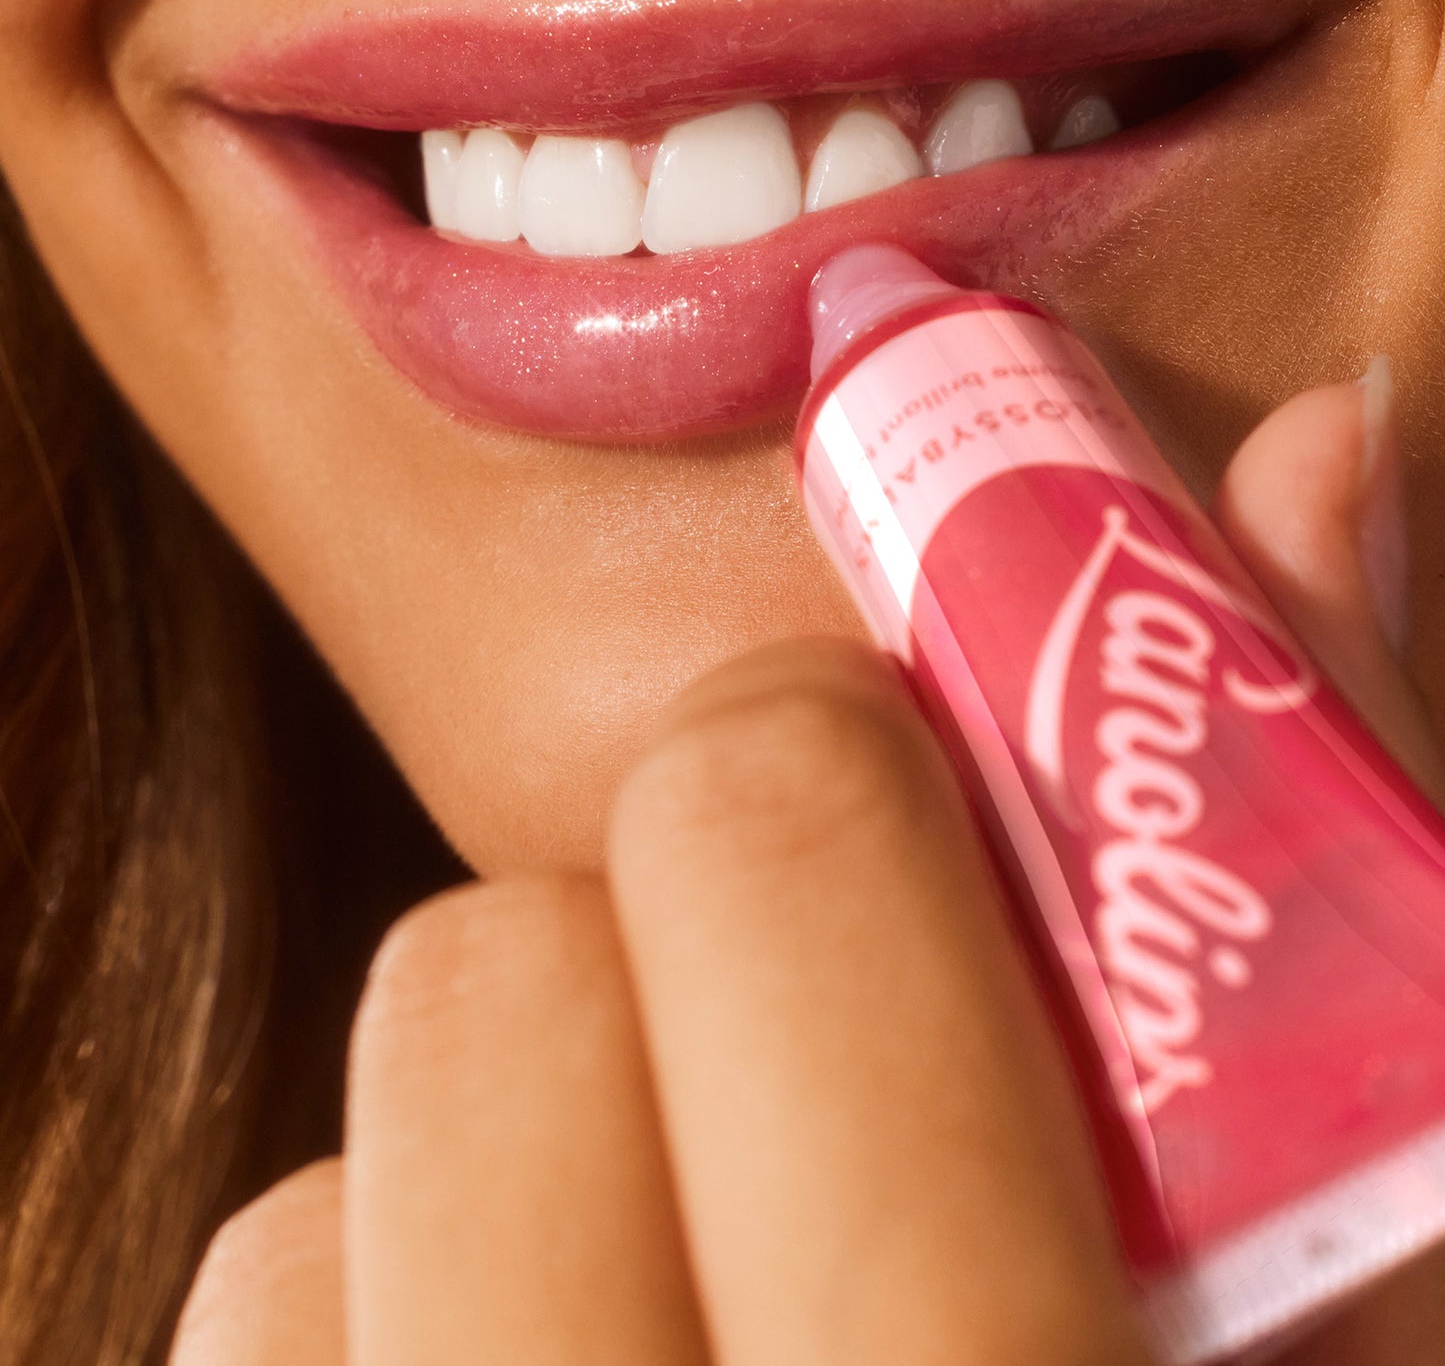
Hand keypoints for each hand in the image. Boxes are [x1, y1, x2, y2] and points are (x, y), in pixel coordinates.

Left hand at [171, 369, 1443, 1364]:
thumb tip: (1319, 442)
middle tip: (849, 1031)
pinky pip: (257, 1349)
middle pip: (502, 972)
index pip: (771, 858)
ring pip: (332, 1182)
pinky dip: (408, 1335)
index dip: (877, 769)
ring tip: (738, 1299)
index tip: (937, 762)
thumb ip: (1361, 859)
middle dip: (698, 935)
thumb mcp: (1410, 1259)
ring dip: (543, 1174)